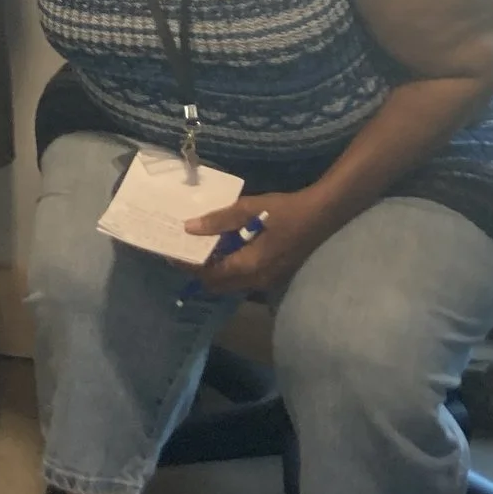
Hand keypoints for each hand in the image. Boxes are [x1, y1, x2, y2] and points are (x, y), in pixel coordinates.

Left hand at [185, 187, 343, 296]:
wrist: (322, 216)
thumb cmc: (285, 211)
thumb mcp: (250, 209)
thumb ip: (219, 220)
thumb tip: (189, 227)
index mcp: (248, 266)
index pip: (209, 274)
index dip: (188, 265)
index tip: (170, 253)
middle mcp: (256, 280)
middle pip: (218, 284)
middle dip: (198, 271)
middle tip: (184, 250)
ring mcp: (266, 281)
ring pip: (230, 284)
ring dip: (214, 271)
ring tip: (200, 248)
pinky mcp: (273, 275)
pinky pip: (242, 279)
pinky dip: (229, 269)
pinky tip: (224, 248)